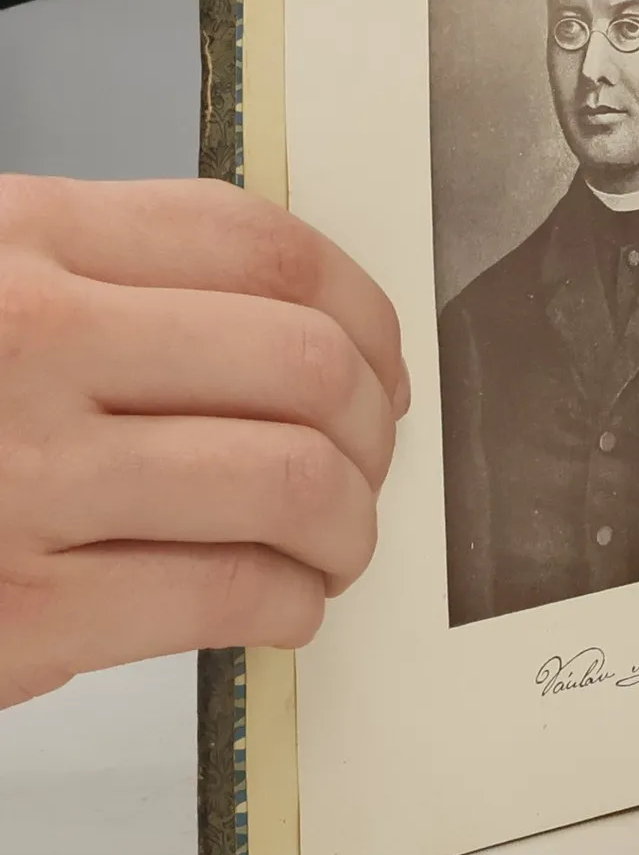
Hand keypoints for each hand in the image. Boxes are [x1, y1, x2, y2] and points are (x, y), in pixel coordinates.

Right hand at [0, 177, 407, 708]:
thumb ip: (105, 278)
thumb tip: (292, 328)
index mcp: (20, 242)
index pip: (261, 250)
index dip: (365, 311)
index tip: (384, 358)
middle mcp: (27, 344)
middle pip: (303, 364)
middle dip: (372, 425)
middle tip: (369, 457)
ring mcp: (21, 479)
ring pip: (288, 483)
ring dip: (350, 523)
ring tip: (336, 541)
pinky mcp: (15, 612)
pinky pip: (226, 594)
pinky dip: (290, 603)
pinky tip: (280, 602)